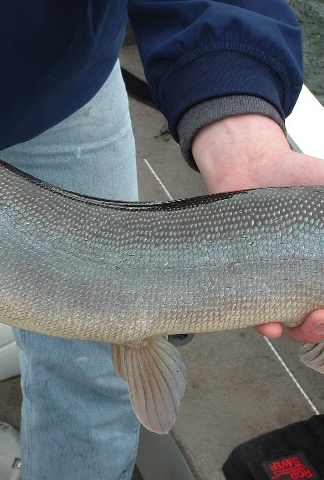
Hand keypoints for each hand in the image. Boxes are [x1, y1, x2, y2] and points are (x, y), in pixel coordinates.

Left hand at [192, 114, 323, 344]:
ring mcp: (275, 280)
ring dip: (300, 331)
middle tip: (322, 315)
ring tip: (301, 322)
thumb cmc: (299, 177)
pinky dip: (263, 323)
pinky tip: (269, 325)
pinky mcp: (244, 278)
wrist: (252, 166)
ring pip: (291, 322)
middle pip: (320, 320)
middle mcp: (304, 278)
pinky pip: (252, 309)